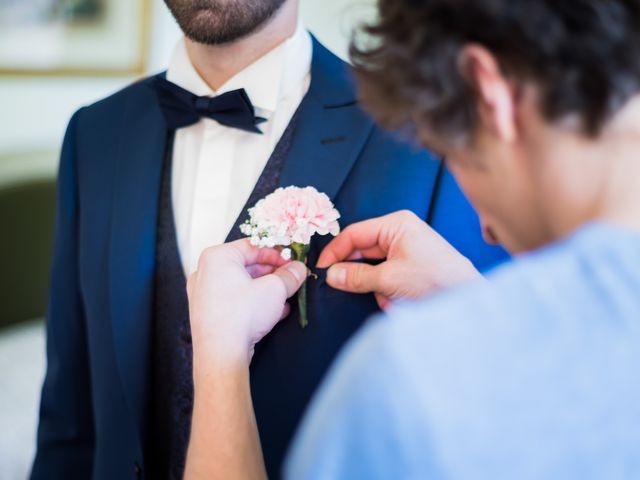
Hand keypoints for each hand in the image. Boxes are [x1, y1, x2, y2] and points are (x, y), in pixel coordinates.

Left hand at [187, 239, 306, 369]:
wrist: (221, 354)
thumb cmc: (240, 316)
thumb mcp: (275, 289)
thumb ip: (289, 275)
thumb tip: (298, 270)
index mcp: (217, 257)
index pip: (252, 246)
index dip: (277, 253)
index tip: (292, 261)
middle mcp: (205, 272)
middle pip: (246, 265)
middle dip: (272, 273)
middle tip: (291, 278)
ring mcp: (204, 294)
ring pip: (241, 284)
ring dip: (265, 289)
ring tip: (286, 296)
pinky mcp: (208, 314)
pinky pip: (235, 301)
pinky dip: (254, 302)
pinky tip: (274, 311)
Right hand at [317, 211, 480, 308]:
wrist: (468, 300)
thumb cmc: (435, 280)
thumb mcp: (389, 279)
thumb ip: (357, 276)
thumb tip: (331, 275)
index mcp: (396, 224)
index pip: (355, 233)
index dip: (335, 251)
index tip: (321, 269)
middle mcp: (400, 233)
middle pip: (362, 249)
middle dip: (356, 271)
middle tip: (340, 286)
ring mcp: (406, 250)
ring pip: (372, 266)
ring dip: (373, 284)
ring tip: (386, 297)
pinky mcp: (410, 267)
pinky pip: (385, 276)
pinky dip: (385, 290)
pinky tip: (394, 300)